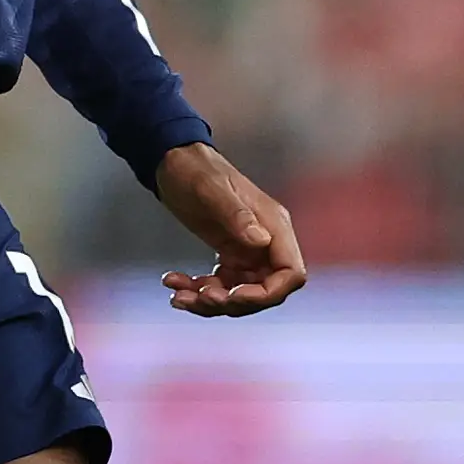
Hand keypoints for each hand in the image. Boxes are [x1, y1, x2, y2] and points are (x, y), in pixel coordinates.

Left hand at [152, 141, 307, 316]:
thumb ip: (237, 214)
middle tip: (199, 297)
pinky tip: (172, 282)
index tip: (233, 295)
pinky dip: (196, 290)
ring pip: (238, 294)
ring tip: (178, 295)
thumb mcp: (211, 189)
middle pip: (264, 291)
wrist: (173, 160)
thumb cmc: (195, 169)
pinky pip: (220, 285)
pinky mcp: (228, 255)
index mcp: (273, 225)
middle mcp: (265, 242)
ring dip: (209, 302)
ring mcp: (247, 250)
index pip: (291, 273)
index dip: (267, 294)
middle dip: (232, 302)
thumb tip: (261, 241)